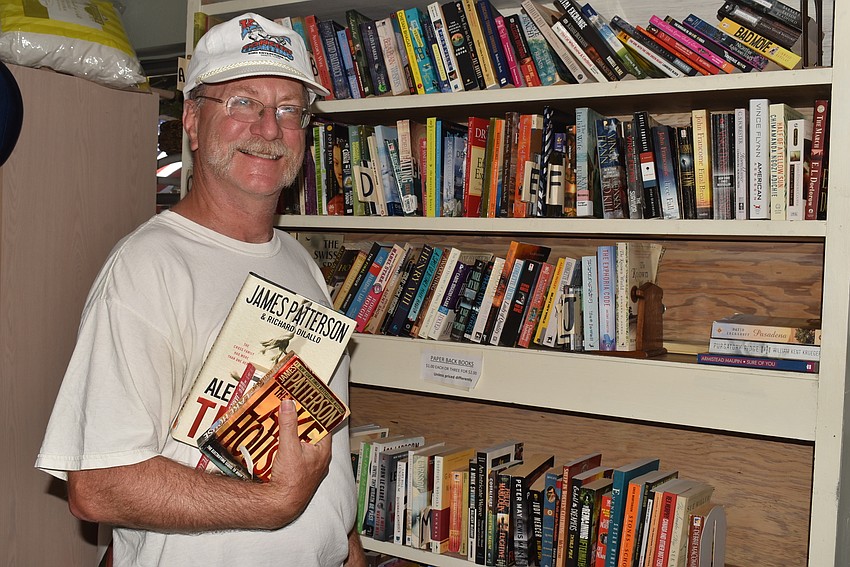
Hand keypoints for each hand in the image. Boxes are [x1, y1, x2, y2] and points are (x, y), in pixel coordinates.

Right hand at [264, 399, 331, 526]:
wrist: (281, 505)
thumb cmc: (291, 481)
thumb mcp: (289, 447)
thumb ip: (288, 424)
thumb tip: (288, 404)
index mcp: (323, 451)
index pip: (323, 425)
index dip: (315, 413)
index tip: (307, 402)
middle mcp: (319, 459)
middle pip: (311, 434)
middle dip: (300, 423)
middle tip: (290, 410)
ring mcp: (309, 467)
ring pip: (302, 445)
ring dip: (292, 435)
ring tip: (281, 423)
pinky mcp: (298, 473)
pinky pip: (294, 455)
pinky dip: (287, 447)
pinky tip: (276, 443)